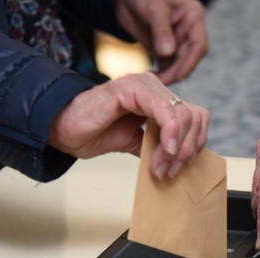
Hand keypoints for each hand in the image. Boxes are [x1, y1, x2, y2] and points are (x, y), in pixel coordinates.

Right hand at [48, 72, 208, 177]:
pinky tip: (163, 152)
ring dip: (177, 147)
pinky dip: (169, 134)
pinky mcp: (132, 88)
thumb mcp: (136, 144)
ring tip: (161, 166)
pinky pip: (164, 110)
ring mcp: (144, 85)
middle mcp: (155, 87)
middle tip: (170, 171)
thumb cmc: (94, 133)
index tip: (179, 168)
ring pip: (184, 114)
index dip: (194, 145)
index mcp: (159, 98)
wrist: (63, 129)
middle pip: (194, 116)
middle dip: (187, 149)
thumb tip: (179, 163)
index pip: (195, 117)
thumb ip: (158, 147)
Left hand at [116, 0, 207, 83]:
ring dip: (167, 75)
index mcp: (192, 18)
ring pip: (176, 64)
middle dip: (176, 72)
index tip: (177, 76)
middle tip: (161, 83)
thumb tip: (167, 53)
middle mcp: (186, 31)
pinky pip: (164, 64)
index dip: (190, 63)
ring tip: (153, 83)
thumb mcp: (154, 9)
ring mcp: (175, 40)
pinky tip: (149, 78)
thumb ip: (161, 30)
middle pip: (188, 58)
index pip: (199, 46)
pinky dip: (159, 72)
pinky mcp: (162, 46)